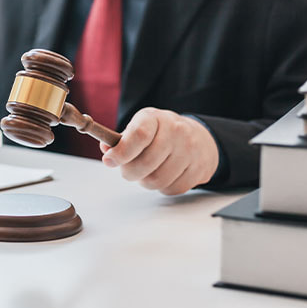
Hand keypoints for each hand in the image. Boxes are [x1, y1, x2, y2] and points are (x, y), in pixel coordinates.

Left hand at [100, 108, 218, 195]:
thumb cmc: (161, 134)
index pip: (139, 135)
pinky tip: (164, 176)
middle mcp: (176, 131)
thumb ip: (121, 140)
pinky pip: (172, 189)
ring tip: (147, 173)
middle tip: (128, 171)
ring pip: (158, 180)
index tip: (109, 161)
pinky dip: (163, 188)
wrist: (200, 137)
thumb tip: (106, 149)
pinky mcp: (200, 168)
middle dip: (130, 172)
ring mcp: (191, 150)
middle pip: (146, 163)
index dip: (121, 152)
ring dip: (146, 181)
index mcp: (155, 118)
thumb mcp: (140, 127)